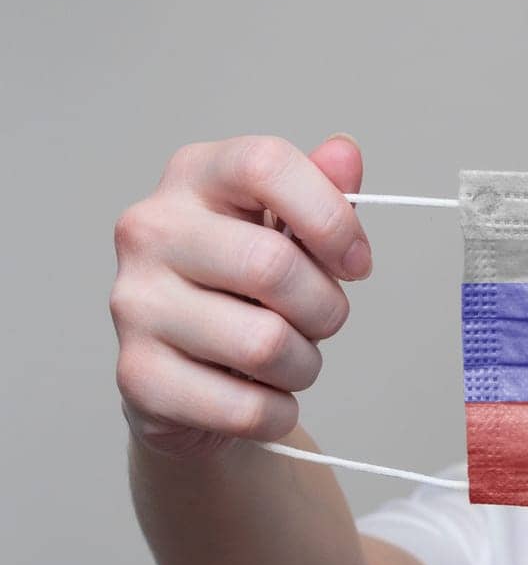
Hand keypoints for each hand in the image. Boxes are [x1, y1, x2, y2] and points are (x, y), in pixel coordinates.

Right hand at [110, 133, 369, 459]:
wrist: (194, 379)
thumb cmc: (248, 294)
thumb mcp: (293, 234)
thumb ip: (322, 192)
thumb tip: (344, 153)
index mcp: (194, 176)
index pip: (266, 165)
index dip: (331, 217)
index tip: (356, 262)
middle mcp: (149, 230)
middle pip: (272, 266)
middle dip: (325, 308)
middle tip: (319, 320)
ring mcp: (134, 303)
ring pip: (265, 344)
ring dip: (302, 365)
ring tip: (285, 359)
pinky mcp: (138, 376)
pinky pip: (246, 407)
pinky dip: (276, 411)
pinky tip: (261, 395)